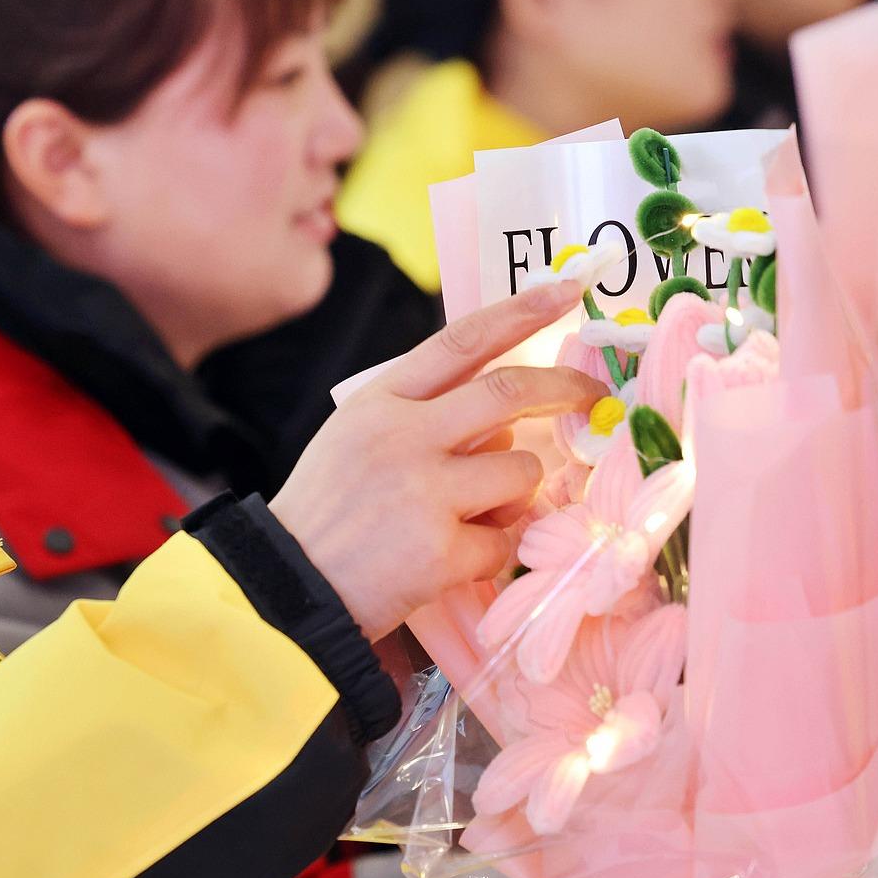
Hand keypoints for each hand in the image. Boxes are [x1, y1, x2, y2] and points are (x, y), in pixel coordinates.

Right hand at [272, 281, 602, 636]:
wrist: (285, 588)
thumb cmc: (327, 513)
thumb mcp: (356, 438)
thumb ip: (423, 416)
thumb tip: (511, 414)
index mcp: (379, 402)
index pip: (460, 341)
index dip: (519, 311)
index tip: (566, 289)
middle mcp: (402, 436)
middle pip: (508, 393)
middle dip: (565, 388)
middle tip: (592, 396)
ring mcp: (423, 492)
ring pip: (521, 470)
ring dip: (516, 492)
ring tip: (471, 516)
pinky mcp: (440, 550)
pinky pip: (505, 537)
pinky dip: (492, 549)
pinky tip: (450, 559)